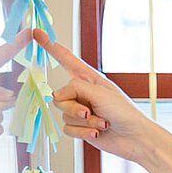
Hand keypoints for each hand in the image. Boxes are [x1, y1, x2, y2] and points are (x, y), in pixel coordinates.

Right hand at [32, 28, 158, 163]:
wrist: (135, 139)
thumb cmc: (124, 112)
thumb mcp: (99, 93)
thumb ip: (74, 88)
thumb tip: (56, 95)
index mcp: (89, 79)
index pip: (66, 59)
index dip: (51, 47)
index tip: (36, 33)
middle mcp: (82, 93)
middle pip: (59, 96)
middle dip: (74, 108)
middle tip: (91, 112)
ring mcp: (80, 110)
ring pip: (64, 115)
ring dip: (84, 122)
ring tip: (102, 123)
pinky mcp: (80, 127)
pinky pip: (67, 129)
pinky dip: (82, 132)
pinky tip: (97, 133)